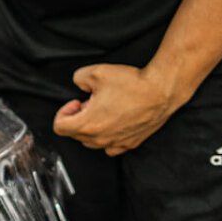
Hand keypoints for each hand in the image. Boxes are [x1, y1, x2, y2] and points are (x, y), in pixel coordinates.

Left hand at [54, 63, 189, 155]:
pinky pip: (111, 147)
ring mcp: (117, 143)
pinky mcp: (131, 143)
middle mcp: (101, 139)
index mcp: (88, 124)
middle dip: (78, 118)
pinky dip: (107, 137)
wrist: (161, 91)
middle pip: (75, 135)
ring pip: (92, 142)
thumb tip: (79, 85)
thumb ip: (78, 78)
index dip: (63, 112)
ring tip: (104, 111)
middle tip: (91, 103)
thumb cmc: (131, 84)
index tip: (77, 102)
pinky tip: (114, 122)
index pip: (59, 127)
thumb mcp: (95, 73)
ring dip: (92, 128)